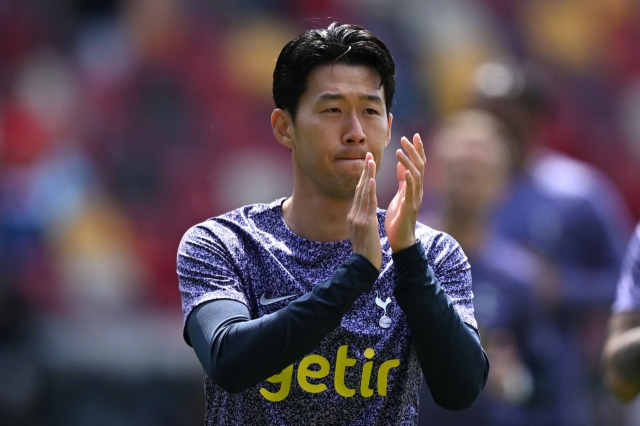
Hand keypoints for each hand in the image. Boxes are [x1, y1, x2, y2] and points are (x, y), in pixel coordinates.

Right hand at [348, 152, 381, 270]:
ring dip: (366, 175)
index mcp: (354, 216)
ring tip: (370, 160)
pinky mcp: (364, 223)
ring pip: (362, 193)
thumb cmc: (366, 252)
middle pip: (359, 188)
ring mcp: (358, 218)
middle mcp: (353, 214)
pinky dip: (369, 190)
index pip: (359, 193)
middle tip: (368, 154)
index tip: (367, 164)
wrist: (363, 266)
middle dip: (364, 171)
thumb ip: (363, 221)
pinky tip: (371, 179)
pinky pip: (367, 204)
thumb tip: (365, 214)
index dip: (363, 178)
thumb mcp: (363, 233)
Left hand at [385, 134, 425, 252]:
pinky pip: (412, 190)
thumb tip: (401, 165)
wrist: (401, 240)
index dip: (417, 149)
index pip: (418, 164)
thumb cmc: (399, 218)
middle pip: (420, 166)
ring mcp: (416, 198)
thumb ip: (402, 181)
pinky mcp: (410, 206)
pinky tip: (404, 169)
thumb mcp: (400, 195)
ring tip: (400, 150)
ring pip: (416, 175)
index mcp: (414, 187)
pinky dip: (409, 178)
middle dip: (414, 150)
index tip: (414, 135)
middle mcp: (418, 190)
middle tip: (407, 137)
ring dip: (409, 161)